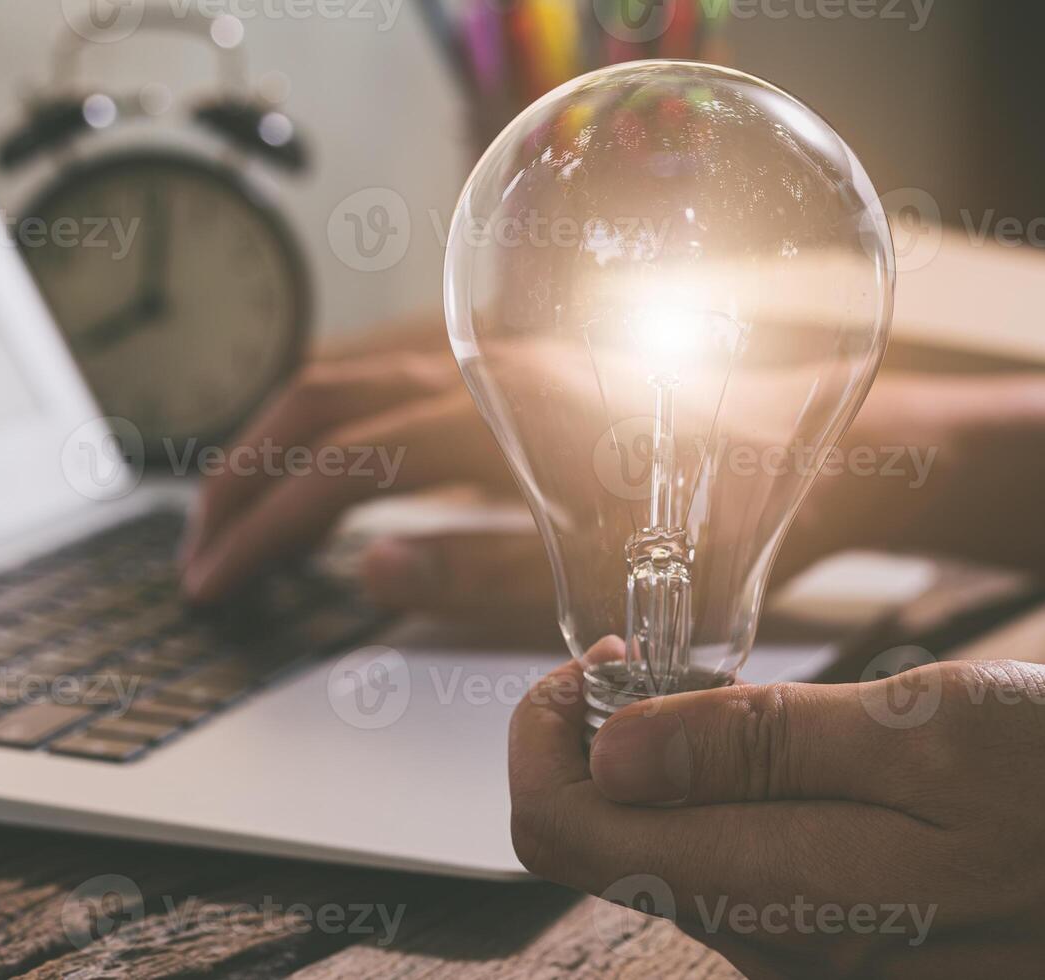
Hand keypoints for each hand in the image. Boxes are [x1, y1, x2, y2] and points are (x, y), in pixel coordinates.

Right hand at [176, 317, 912, 621]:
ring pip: (348, 367)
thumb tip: (366, 568)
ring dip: (277, 434)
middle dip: (240, 476)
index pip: (340, 463)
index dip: (262, 530)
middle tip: (199, 552)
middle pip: (319, 396)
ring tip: (238, 503)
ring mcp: (506, 347)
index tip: (214, 586)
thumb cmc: (752, 508)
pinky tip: (331, 447)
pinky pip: (394, 360)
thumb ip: (488, 574)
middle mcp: (494, 359)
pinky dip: (333, 407)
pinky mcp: (523, 355)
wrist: (845, 436)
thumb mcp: (624, 575)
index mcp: (507, 412)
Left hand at [510, 647, 1044, 977]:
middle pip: (608, 846)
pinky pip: (742, 876)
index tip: (598, 661)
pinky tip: (809, 765)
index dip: (545, 731)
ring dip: (678, 771)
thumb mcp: (933, 733)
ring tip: (759, 710)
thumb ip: (760, 750)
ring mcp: (809, 963)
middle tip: (680, 665)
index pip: (560, 829)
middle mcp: (773, 952)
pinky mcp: (847, 955)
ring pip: (671, 858)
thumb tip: (610, 747)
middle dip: (612, 741)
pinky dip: (737, 806)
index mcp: (776, 892)